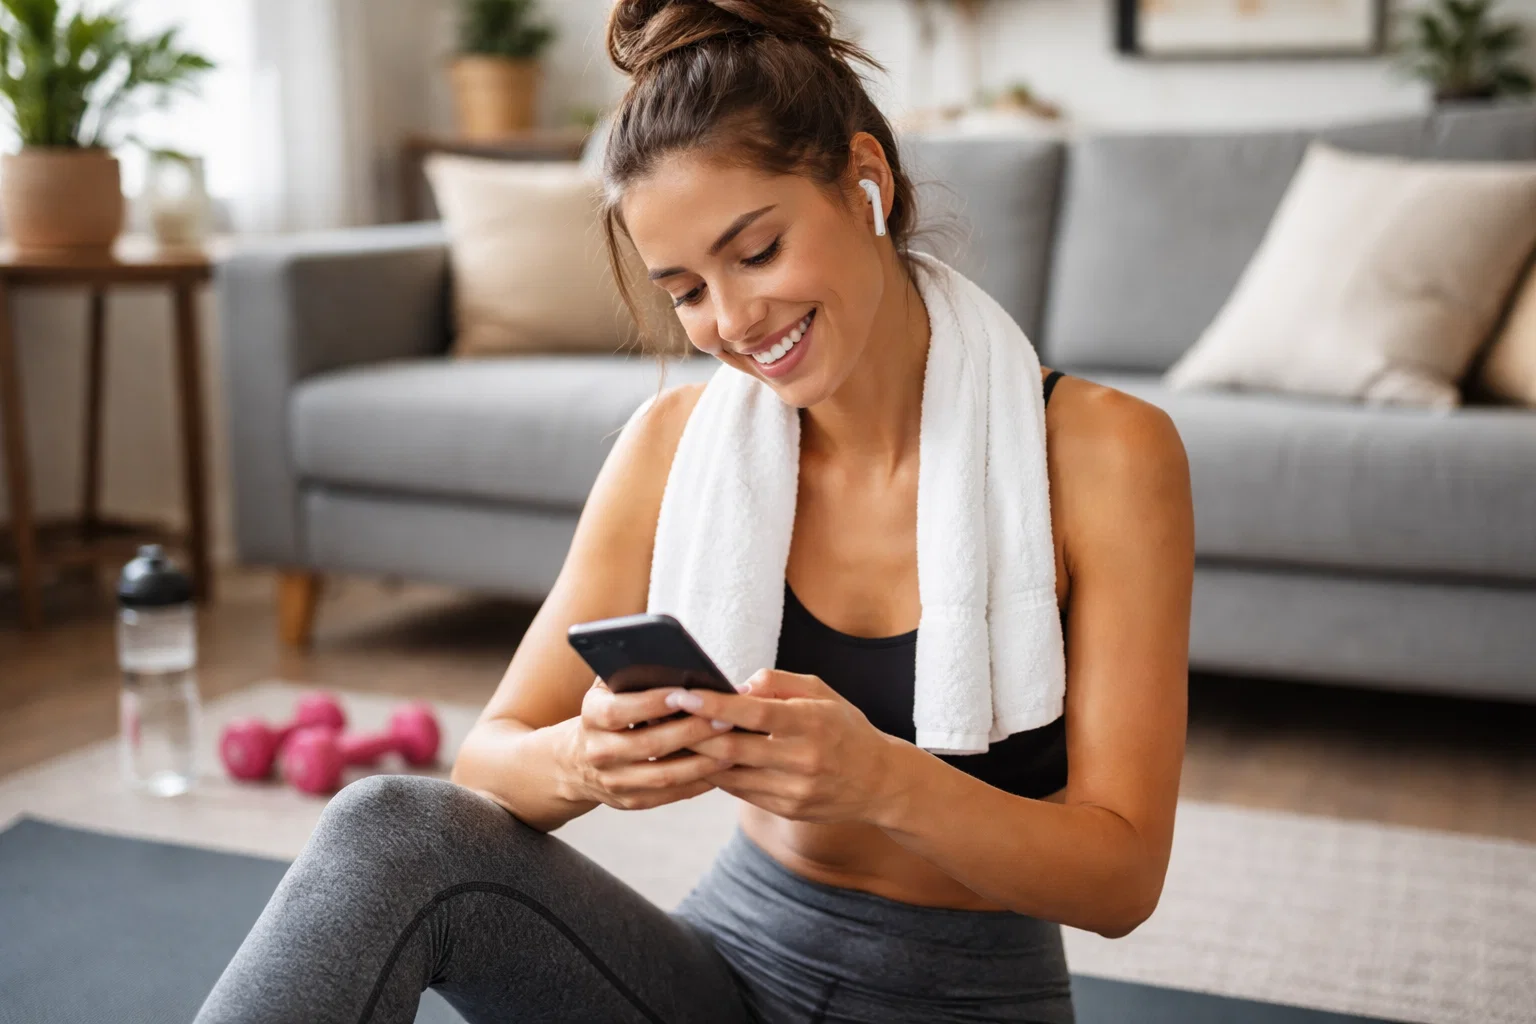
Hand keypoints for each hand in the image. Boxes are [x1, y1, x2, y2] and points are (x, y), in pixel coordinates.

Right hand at [566, 678, 735, 810]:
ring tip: (732, 744)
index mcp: (592, 716)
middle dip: (692, 730)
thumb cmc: (609, 711)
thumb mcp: (609, 688)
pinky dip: (699, 782)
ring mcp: (614, 781)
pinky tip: (722, 766)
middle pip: (649, 744)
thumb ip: (633, 673)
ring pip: (664, 775)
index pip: (619, 711)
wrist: (579, 761)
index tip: (687, 693)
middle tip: (726, 718)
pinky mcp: (631, 801)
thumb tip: (676, 663)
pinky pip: (670, 794)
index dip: (652, 703)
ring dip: (703, 761)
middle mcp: (599, 752)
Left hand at [668, 669, 899, 824]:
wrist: (880, 782)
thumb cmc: (844, 727)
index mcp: (811, 724)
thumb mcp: (820, 693)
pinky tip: (698, 760)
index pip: (754, 715)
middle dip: (692, 734)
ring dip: (697, 758)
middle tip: (659, 718)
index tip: (682, 694)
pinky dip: (716, 775)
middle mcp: (802, 761)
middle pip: (733, 750)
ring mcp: (794, 791)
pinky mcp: (787, 809)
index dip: (714, 706)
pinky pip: (740, 792)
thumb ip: (776, 683)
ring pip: (730, 775)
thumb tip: (732, 688)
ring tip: (669, 738)